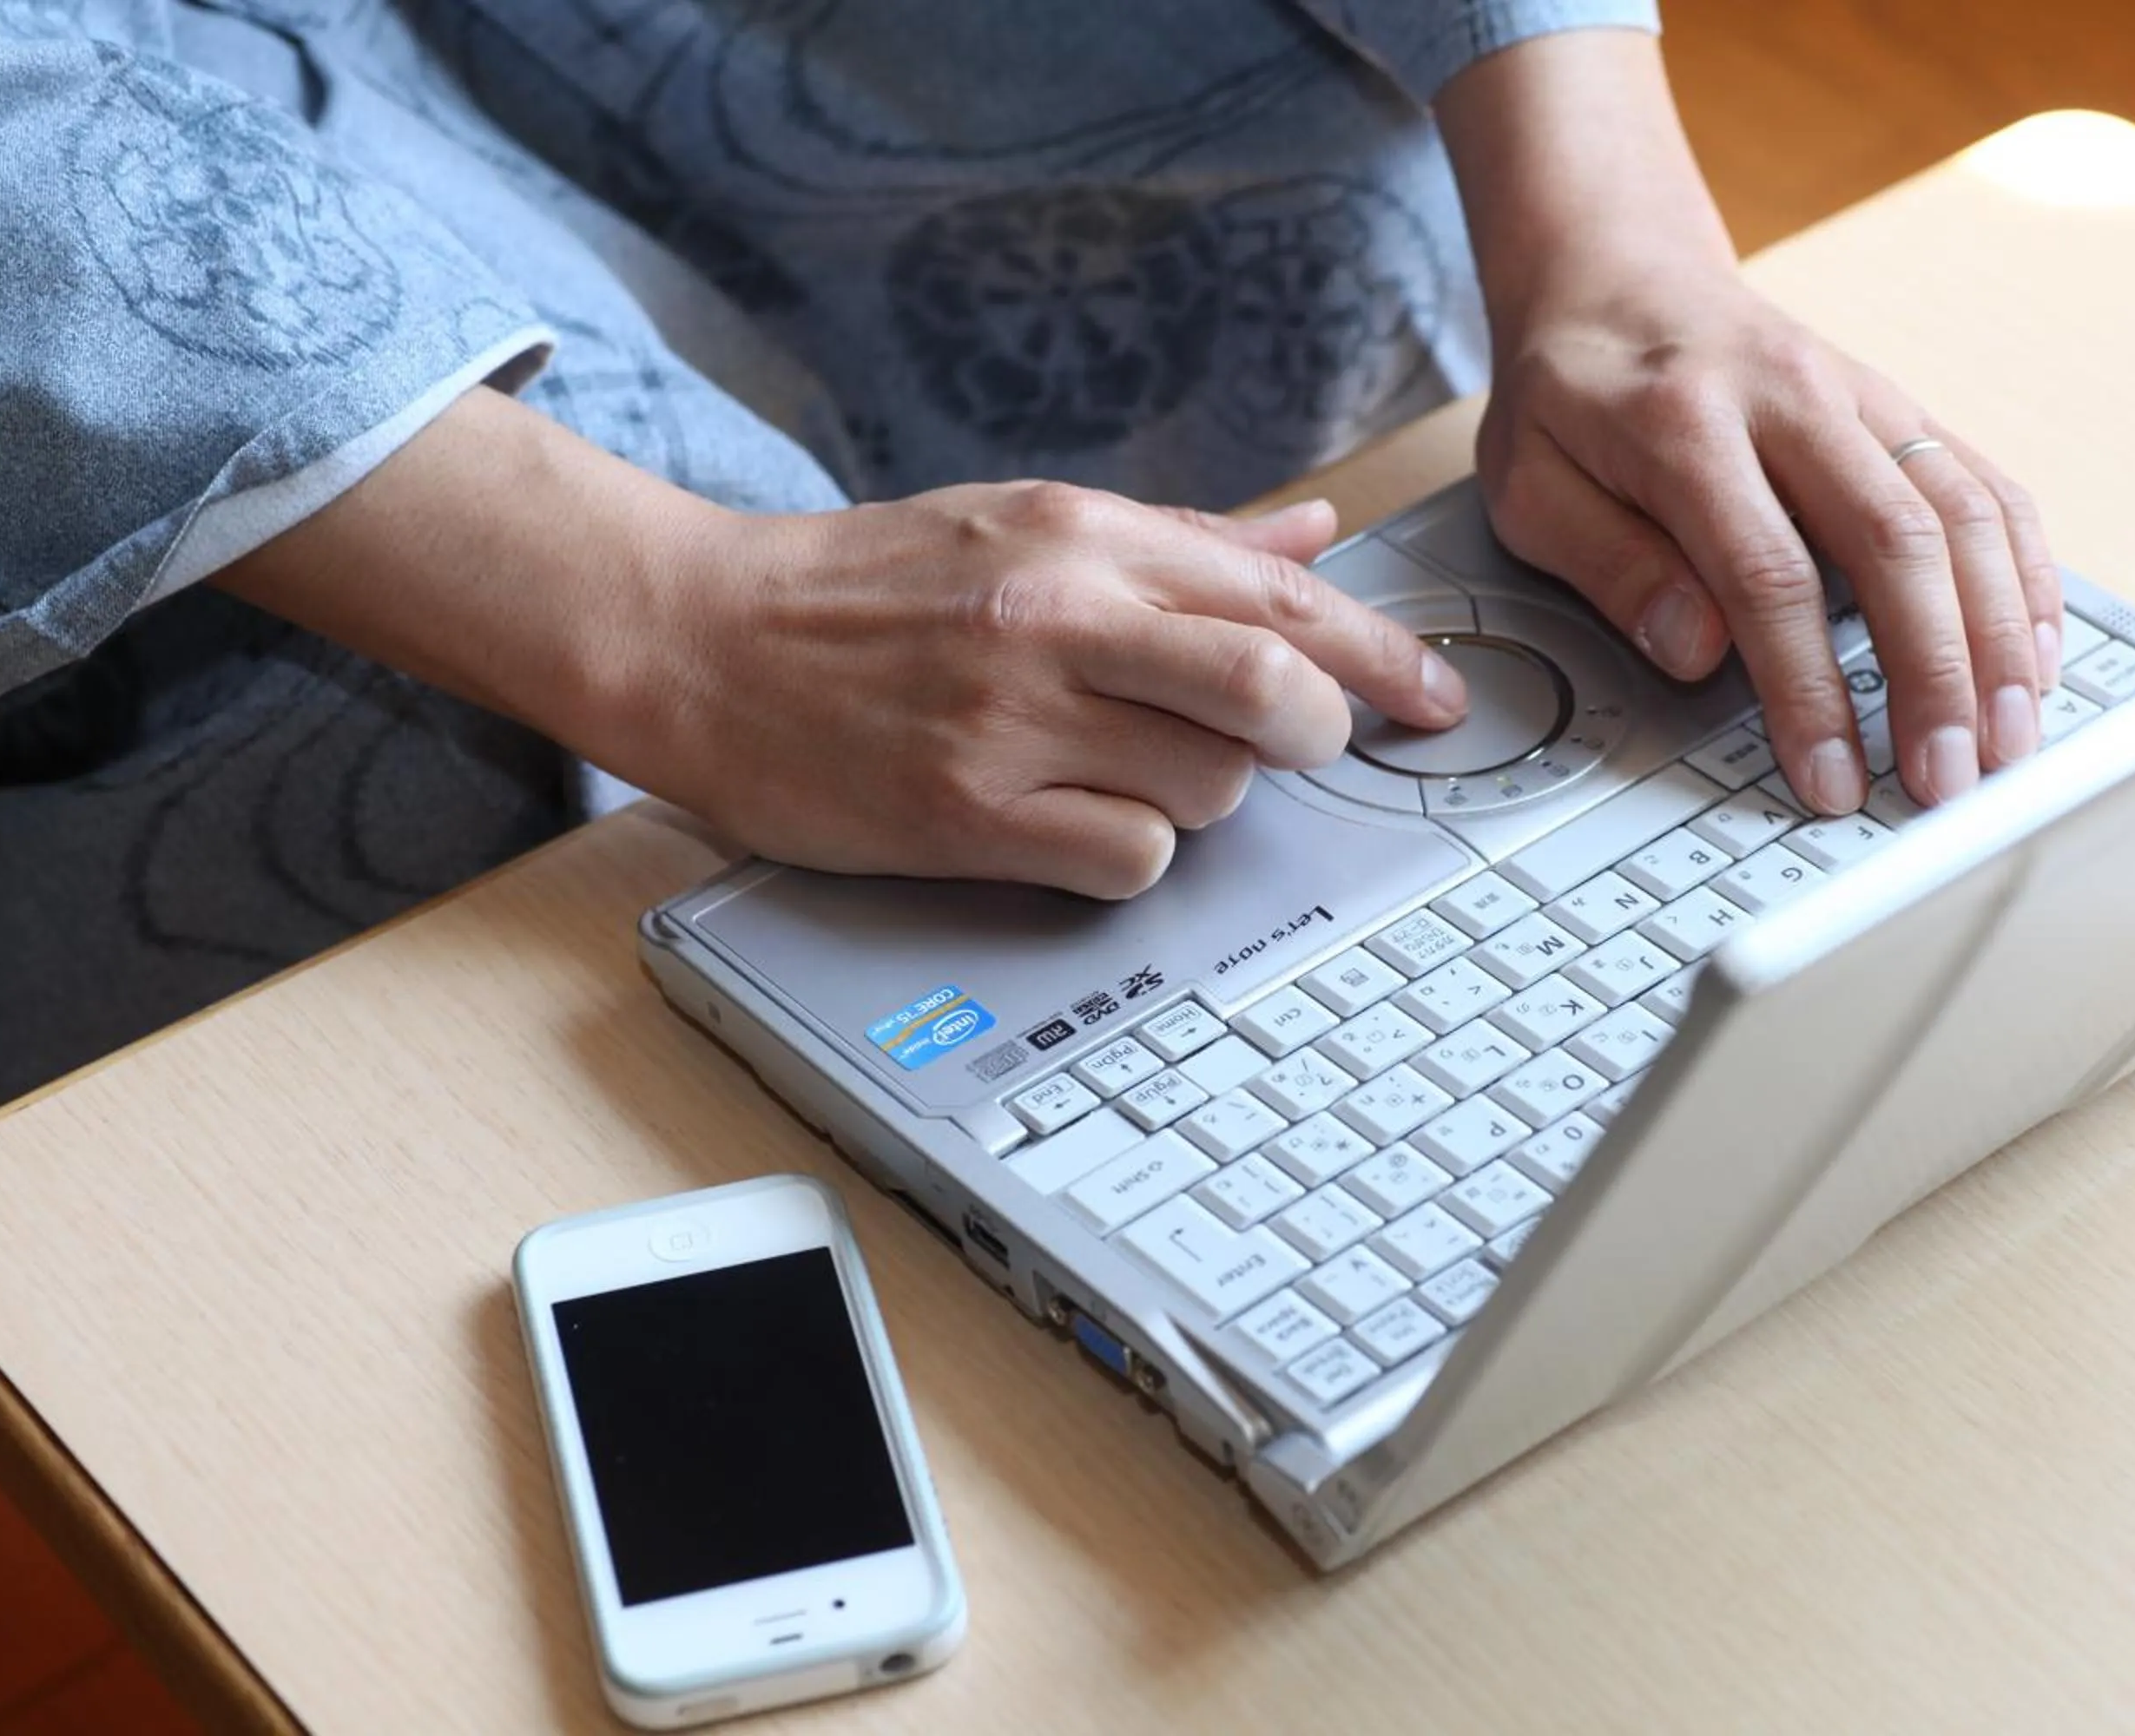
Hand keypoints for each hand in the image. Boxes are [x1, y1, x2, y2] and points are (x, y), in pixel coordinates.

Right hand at [222, 391, 1464, 898]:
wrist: (696, 634)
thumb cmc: (867, 587)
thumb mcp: (1024, 522)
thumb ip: (1181, 539)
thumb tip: (1313, 533)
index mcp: (1082, 534)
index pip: (1283, 593)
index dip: (1385, 658)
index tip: (1438, 703)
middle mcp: (1056, 614)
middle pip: (1273, 688)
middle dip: (1320, 733)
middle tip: (1304, 751)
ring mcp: (1009, 717)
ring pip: (1208, 789)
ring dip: (1204, 797)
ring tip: (1129, 774)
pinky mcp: (963, 813)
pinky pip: (1126, 861)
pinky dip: (1133, 857)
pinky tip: (1079, 827)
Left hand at [1481, 274, 2060, 813]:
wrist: (1617, 275)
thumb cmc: (1569, 395)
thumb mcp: (1530, 484)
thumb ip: (1610, 566)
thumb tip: (1699, 651)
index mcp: (1686, 423)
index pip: (1770, 574)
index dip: (1811, 689)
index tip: (1831, 778)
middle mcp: (1794, 398)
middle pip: (1896, 543)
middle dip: (1935, 676)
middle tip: (1947, 780)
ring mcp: (1863, 397)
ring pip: (1963, 513)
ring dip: (1999, 637)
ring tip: (2006, 740)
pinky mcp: (1903, 408)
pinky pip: (1986, 487)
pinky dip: (2024, 575)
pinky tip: (2030, 656)